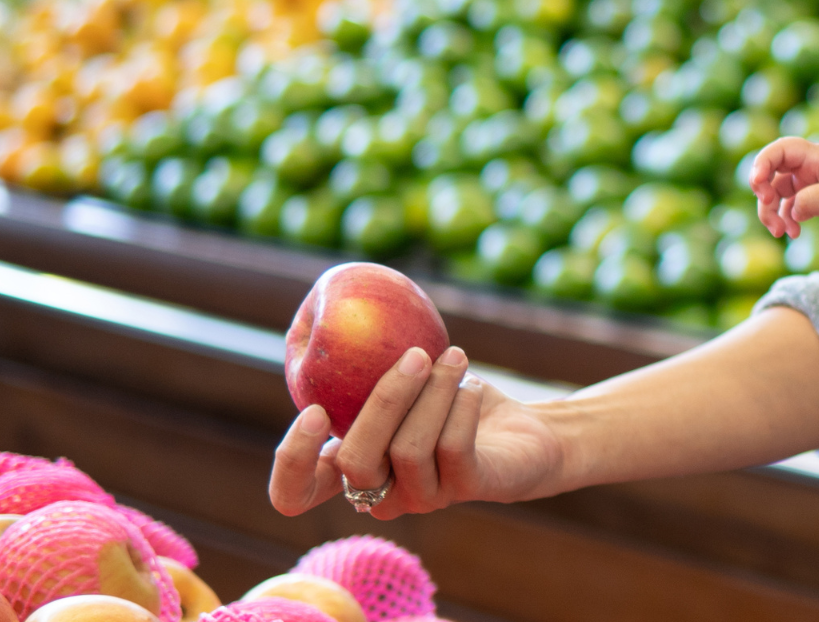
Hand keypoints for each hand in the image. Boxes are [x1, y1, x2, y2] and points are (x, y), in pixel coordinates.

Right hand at [270, 345, 563, 520]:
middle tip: (414, 355)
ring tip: (455, 357)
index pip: (295, 493)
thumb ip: (365, 365)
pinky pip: (453, 448)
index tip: (313, 411)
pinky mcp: (465, 490)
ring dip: (433, 393)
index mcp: (350, 470)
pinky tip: (473, 385)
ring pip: (407, 451)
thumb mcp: (406, 379)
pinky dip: (462, 407)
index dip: (294, 462)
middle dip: (384, 401)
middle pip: (355, 462)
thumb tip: (322, 320)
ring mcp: (421, 498)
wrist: (525, 431)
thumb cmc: (451, 400)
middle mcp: (379, 494)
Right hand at [749, 137, 818, 237]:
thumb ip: (813, 201)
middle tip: (769, 209)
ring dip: (771, 213)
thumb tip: (790, 212)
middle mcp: (809, 167)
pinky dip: (786, 220)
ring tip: (781, 233)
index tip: (757, 183)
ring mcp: (809, 183)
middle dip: (763, 193)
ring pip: (776, 194)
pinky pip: (788, 208)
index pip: (780, 150)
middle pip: (771, 173)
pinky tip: (794, 233)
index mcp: (816, 157)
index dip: (762, 162)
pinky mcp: (813, 200)